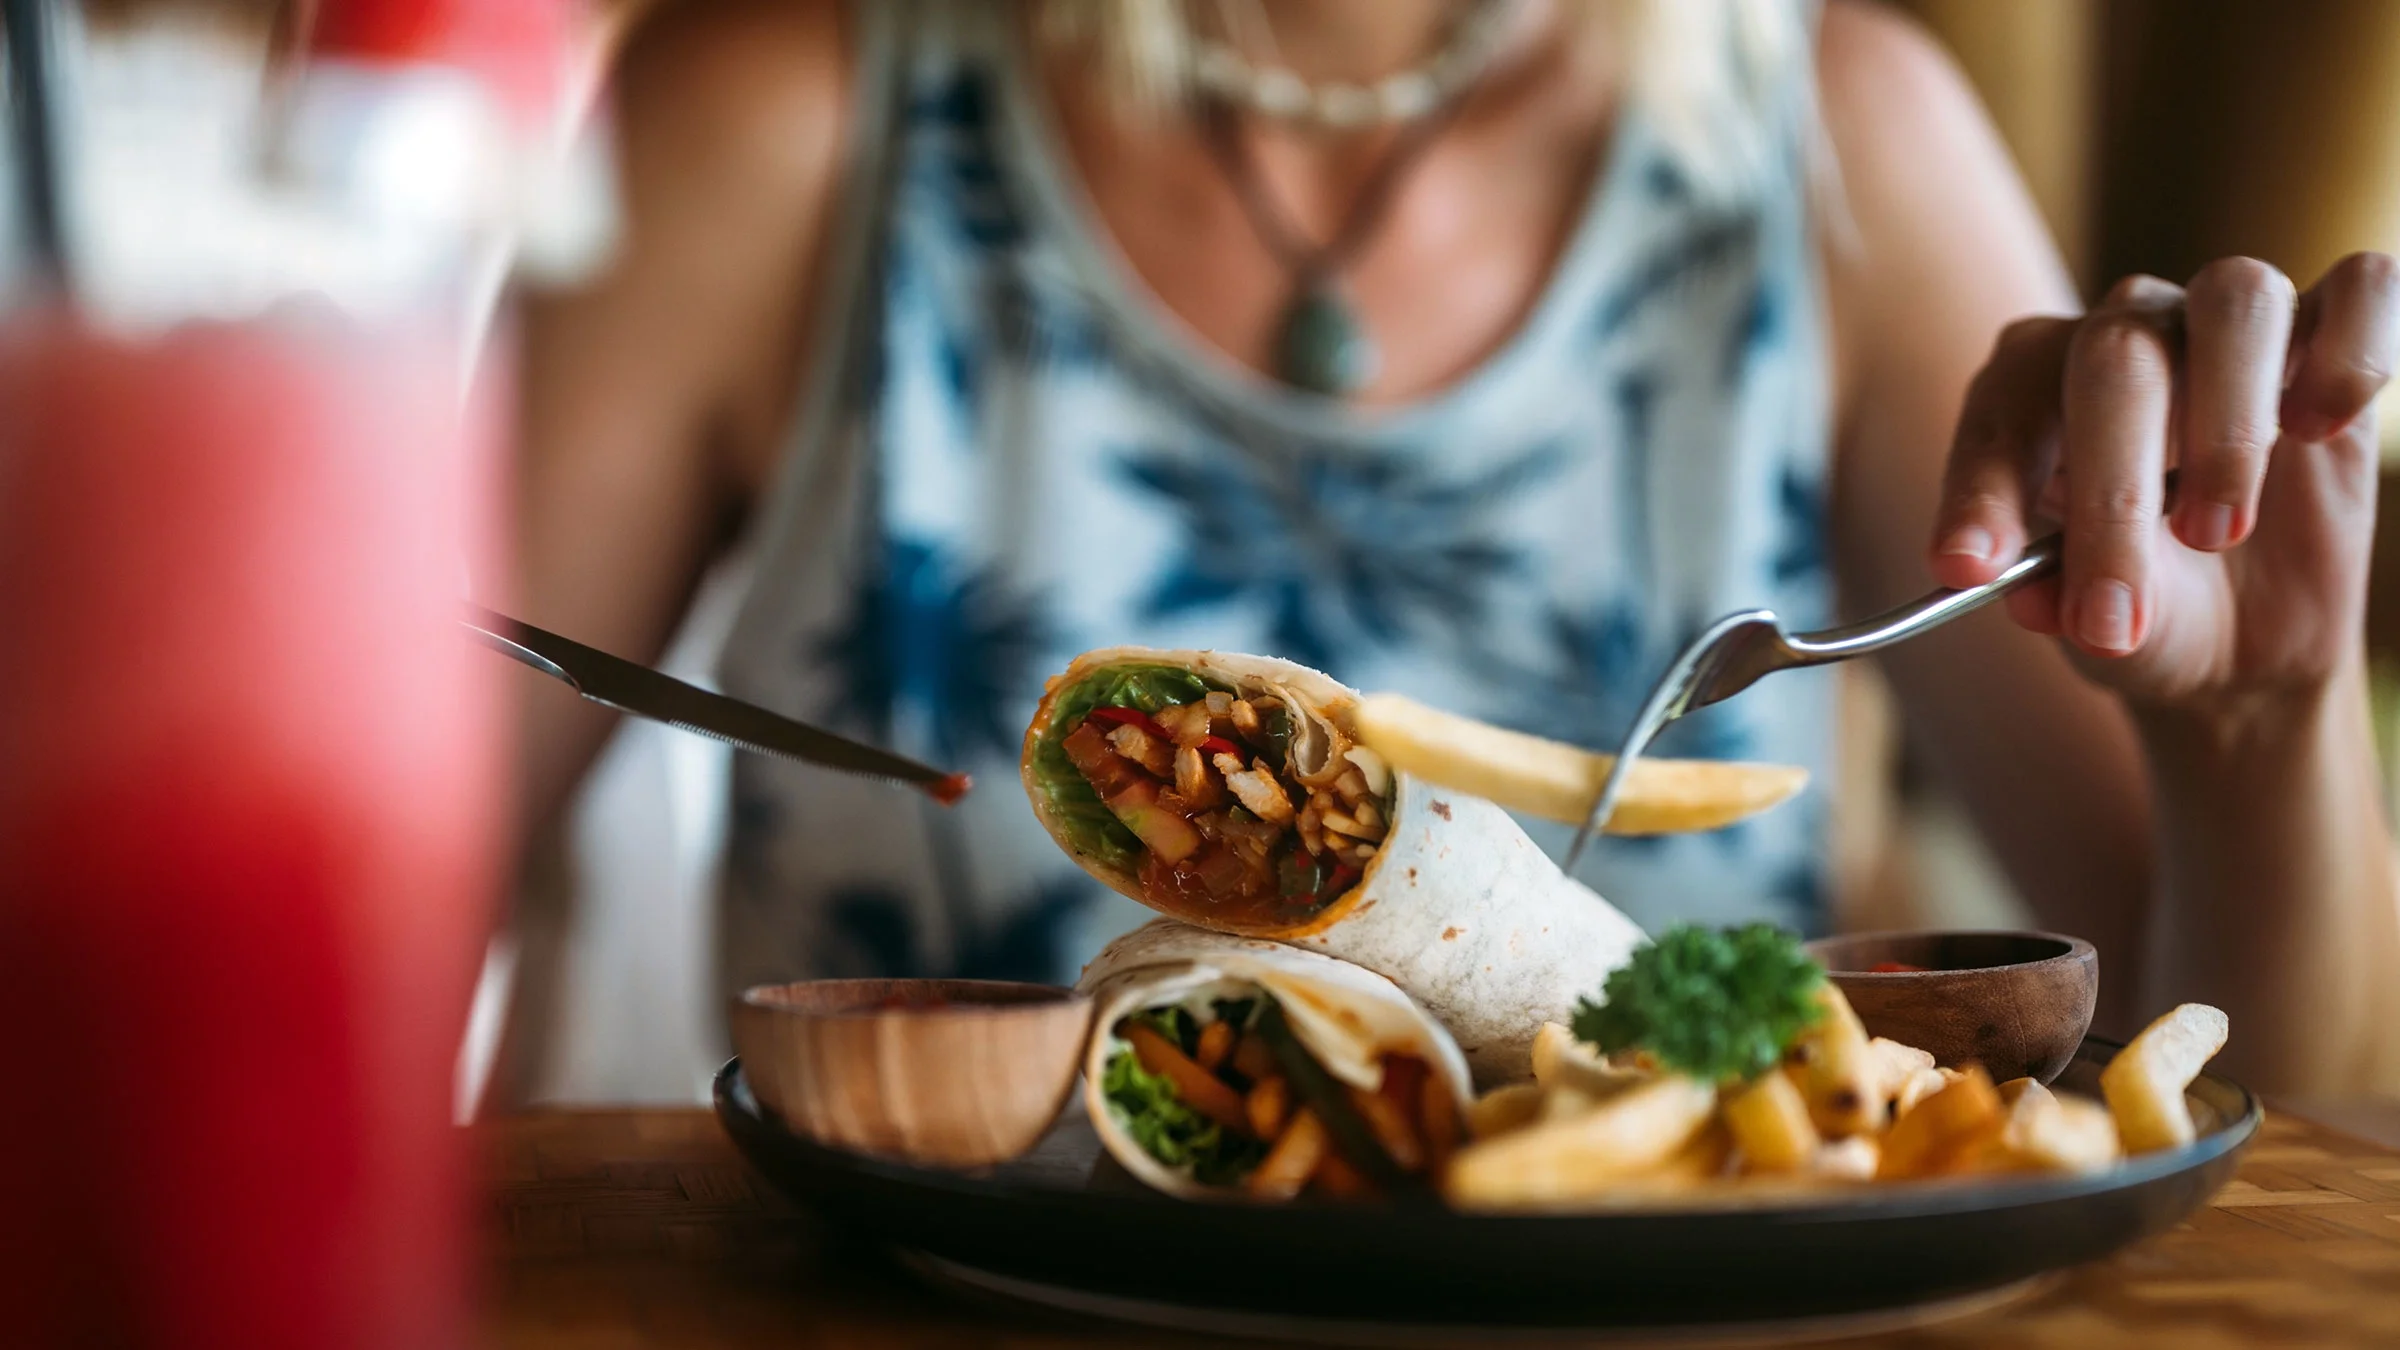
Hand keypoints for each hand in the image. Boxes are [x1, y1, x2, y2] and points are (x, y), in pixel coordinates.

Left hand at [1929, 253, 2399, 713]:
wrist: (2244, 633)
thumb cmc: (2142, 606)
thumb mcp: (2094, 627)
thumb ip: (2061, 600)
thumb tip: (2032, 596)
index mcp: (2035, 387)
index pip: (2002, 410)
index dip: (1982, 490)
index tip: (1968, 569)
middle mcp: (2126, 330)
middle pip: (2115, 357)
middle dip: (2113, 492)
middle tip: (2114, 611)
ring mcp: (2230, 321)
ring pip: (2235, 300)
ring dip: (2225, 428)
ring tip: (2216, 534)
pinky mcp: (2338, 331)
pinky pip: (2366, 288)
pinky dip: (2349, 351)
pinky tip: (2319, 428)